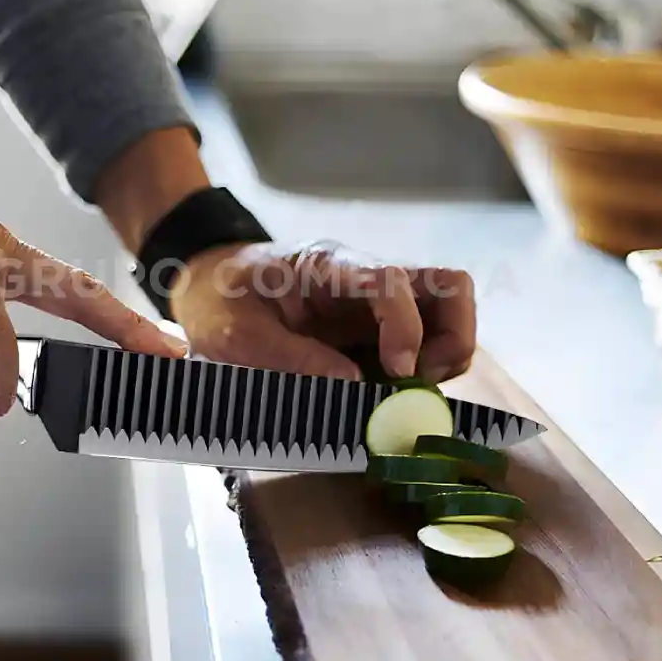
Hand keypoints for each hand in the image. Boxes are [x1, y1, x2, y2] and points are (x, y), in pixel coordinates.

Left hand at [168, 240, 475, 382]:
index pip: (392, 281)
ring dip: (442, 358)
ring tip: (401, 394)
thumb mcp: (235, 332)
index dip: (406, 326)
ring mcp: (378, 302)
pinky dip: (422, 372)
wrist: (210, 286)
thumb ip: (288, 356)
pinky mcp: (377, 328)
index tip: (398, 372)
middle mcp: (367, 277)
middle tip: (414, 384)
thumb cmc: (221, 300)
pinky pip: (424, 343)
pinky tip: (388, 394)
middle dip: (451, 340)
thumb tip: (353, 384)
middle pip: (450, 288)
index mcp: (329, 265)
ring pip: (446, 316)